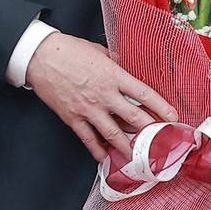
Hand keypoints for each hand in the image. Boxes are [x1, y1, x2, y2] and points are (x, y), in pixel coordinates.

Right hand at [26, 33, 177, 163]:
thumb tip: (127, 65)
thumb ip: (115, 61)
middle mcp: (104, 95)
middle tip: (162, 143)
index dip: (162, 108)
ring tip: (140, 159)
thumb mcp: (98, 50)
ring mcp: (88, 108)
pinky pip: (88, 139)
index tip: (173, 118)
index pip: (145, 95)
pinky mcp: (72, 117)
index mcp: (113, 76)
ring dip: (129, 148)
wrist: (37, 56)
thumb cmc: (66, 50)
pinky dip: (98, 151)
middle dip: (152, 133)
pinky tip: (106, 158)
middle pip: (135, 119)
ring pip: (114, 134)